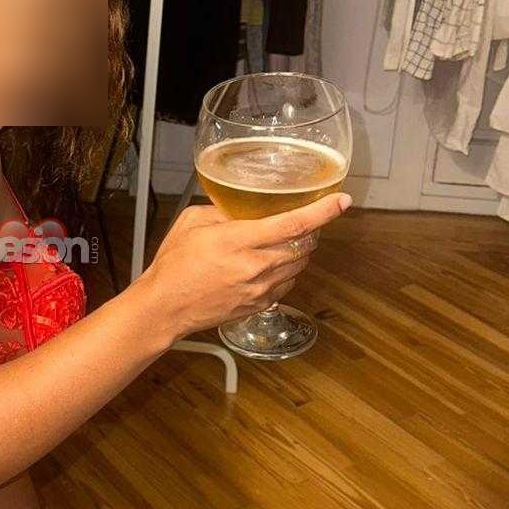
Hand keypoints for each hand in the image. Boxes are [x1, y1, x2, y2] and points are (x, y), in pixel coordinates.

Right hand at [145, 192, 351, 340]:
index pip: (294, 224)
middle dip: (312, 229)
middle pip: (304, 245)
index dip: (323, 211)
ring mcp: (260, 289)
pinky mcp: (259, 305)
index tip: (342, 201)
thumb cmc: (174, 265)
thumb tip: (240, 207)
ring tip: (286, 241)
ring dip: (300, 250)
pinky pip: (287, 284)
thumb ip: (221, 211)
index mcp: (239, 240)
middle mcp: (255, 266)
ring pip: (299, 265)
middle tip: (307, 218)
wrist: (165, 307)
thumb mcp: (192, 222)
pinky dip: (287, 271)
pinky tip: (271, 265)